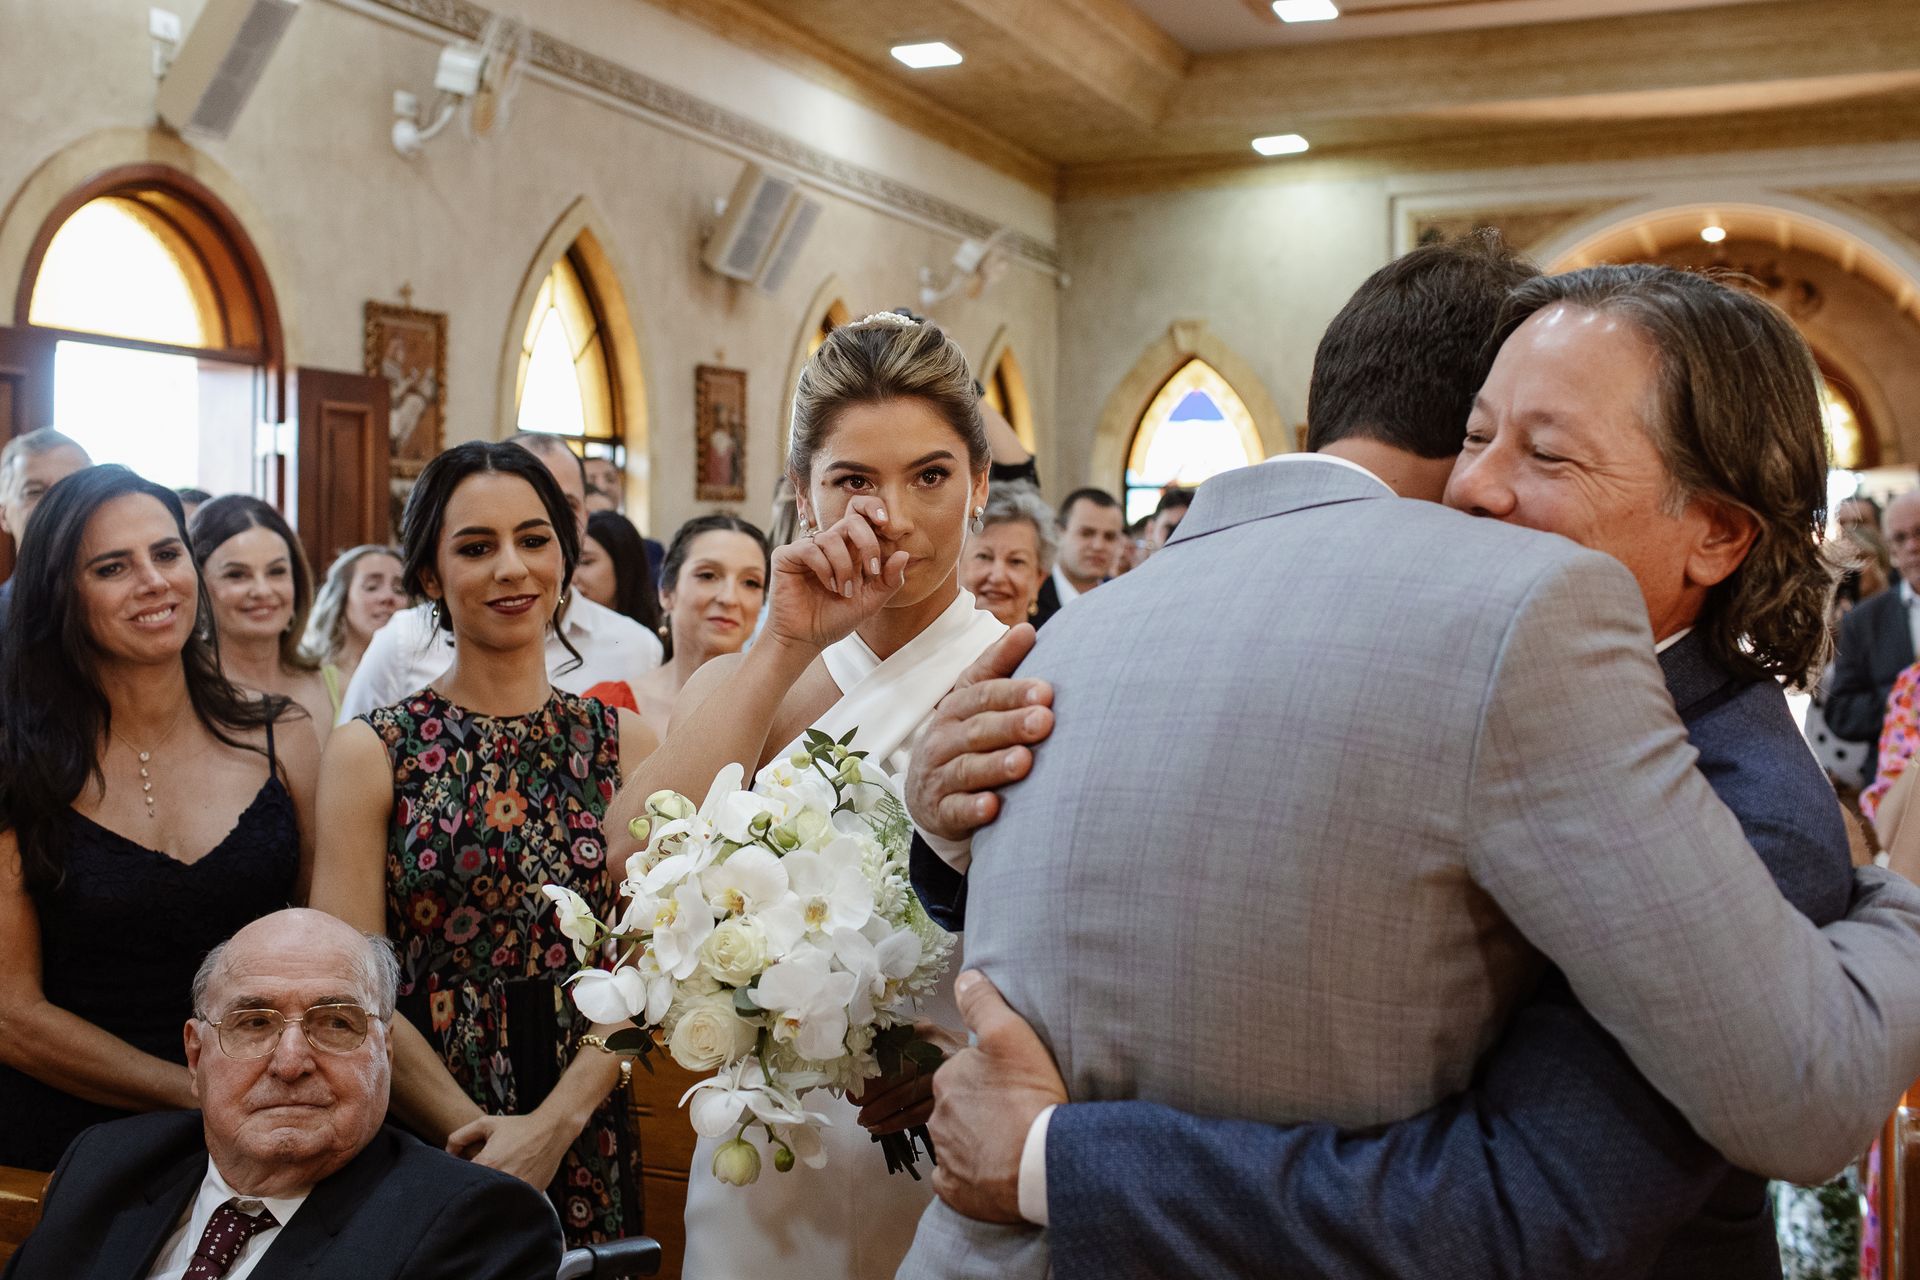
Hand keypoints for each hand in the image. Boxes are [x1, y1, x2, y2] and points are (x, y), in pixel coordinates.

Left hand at [447, 1111, 574, 1191]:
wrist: (551, 1131)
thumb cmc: (519, 1127)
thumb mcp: (486, 1123)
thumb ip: (460, 1136)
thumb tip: (447, 1153)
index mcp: (487, 1163)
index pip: (461, 1182)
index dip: (460, 1179)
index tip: (465, 1174)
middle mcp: (502, 1180)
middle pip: (476, 1195)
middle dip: (474, 1189)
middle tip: (479, 1181)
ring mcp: (518, 1190)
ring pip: (495, 1202)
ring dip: (491, 1196)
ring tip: (496, 1183)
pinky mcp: (530, 1195)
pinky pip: (513, 1203)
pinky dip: (509, 1199)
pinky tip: (510, 1187)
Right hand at [766, 496, 911, 651]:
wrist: (807, 638)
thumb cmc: (835, 619)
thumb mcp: (871, 602)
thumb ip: (889, 580)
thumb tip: (904, 554)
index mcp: (850, 550)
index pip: (861, 516)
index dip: (873, 508)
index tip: (886, 522)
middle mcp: (830, 545)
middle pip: (851, 520)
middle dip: (867, 543)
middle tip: (871, 570)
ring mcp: (807, 548)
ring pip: (831, 538)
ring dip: (843, 567)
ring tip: (843, 590)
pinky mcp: (787, 556)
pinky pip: (810, 549)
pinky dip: (824, 568)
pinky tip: (828, 585)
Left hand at [852, 1021, 965, 1135]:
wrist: (992, 1063)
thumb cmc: (950, 1050)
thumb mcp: (928, 1034)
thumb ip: (900, 1037)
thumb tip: (861, 1054)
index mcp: (924, 1031)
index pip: (887, 1049)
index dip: (866, 1067)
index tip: (851, 1079)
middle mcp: (935, 1051)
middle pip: (893, 1073)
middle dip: (869, 1092)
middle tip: (855, 1101)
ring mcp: (945, 1078)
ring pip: (902, 1096)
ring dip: (877, 1110)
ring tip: (863, 1119)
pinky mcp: (950, 1101)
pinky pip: (915, 1115)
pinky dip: (893, 1123)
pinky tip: (879, 1127)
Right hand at [906, 626, 1053, 842]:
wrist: (928, 794)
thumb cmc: (966, 737)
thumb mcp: (975, 699)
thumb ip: (999, 665)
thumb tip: (1027, 629)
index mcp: (956, 707)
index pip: (983, 694)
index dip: (1014, 691)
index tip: (1047, 690)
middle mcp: (943, 738)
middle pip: (978, 729)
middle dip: (1012, 724)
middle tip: (1045, 721)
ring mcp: (939, 776)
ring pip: (966, 768)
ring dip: (995, 765)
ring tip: (1024, 761)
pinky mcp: (940, 811)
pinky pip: (955, 810)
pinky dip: (972, 809)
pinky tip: (993, 807)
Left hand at [929, 971, 1066, 1223]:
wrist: (1041, 1162)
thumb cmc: (1030, 1096)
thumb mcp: (1011, 1035)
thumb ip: (983, 1003)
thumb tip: (965, 977)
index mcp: (948, 1077)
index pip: (961, 1071)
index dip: (986, 1076)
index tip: (1009, 1084)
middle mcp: (938, 1115)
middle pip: (957, 1106)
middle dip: (977, 1109)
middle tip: (1011, 1113)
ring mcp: (945, 1155)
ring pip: (956, 1141)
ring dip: (976, 1141)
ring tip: (1009, 1142)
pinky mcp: (955, 1189)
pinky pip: (956, 1180)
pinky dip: (970, 1176)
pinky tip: (992, 1171)